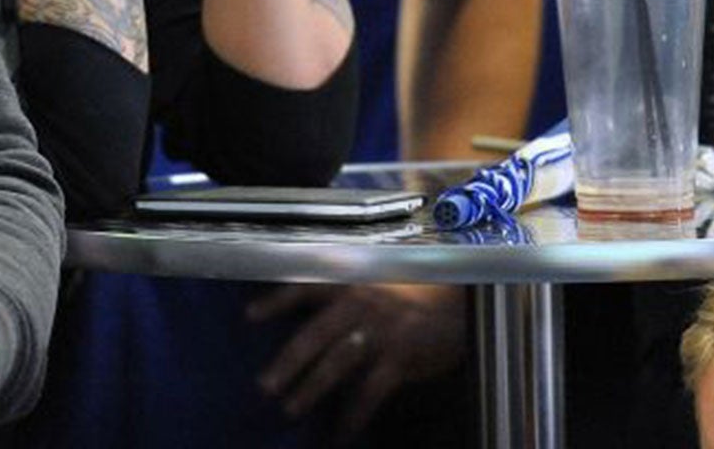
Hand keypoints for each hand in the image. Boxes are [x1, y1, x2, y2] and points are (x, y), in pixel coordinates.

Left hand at [249, 282, 467, 443]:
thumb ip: (350, 294)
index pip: (306, 287)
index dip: (277, 300)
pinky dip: (353, 415)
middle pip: (314, 334)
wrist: (464, 303)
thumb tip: (314, 316)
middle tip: (265, 386)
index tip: (249, 316)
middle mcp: (362, 302)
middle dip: (287, 362)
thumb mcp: (381, 281)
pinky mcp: (401, 357)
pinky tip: (341, 434)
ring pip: (336, 363)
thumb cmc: (418, 292)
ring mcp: (381, 330)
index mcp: (353, 281)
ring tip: (290, 408)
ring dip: (310, 388)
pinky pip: (369, 391)